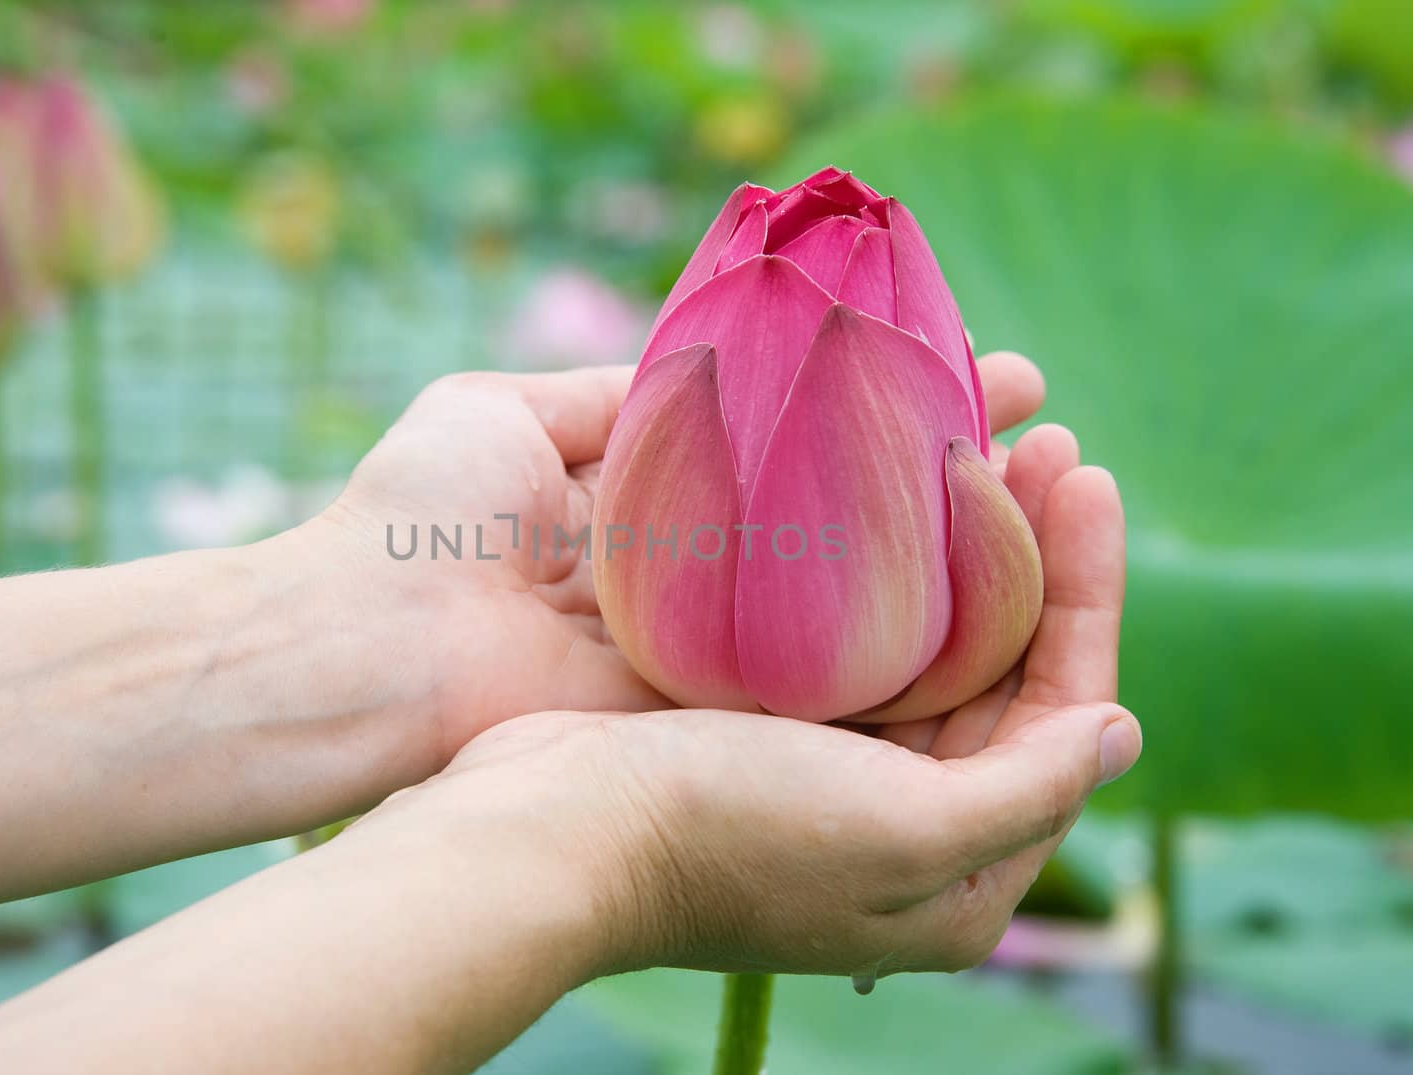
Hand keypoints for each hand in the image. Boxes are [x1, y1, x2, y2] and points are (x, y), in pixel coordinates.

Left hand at [295, 352, 1050, 767]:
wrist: (364, 647)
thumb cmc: (415, 522)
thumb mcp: (508, 411)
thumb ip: (620, 390)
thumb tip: (719, 344)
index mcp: (660, 520)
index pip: (810, 460)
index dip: (895, 410)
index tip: (989, 365)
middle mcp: (707, 599)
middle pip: (860, 536)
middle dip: (957, 479)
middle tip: (1053, 425)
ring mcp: (720, 668)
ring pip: (874, 612)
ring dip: (972, 553)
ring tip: (1063, 483)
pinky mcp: (723, 725)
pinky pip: (846, 684)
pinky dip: (929, 637)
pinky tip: (1011, 580)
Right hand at [419, 418, 1137, 978]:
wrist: (548, 832)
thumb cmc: (730, 832)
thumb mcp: (907, 835)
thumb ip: (1027, 790)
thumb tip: (1120, 732)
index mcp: (957, 877)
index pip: (1063, 715)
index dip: (1088, 594)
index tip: (1088, 477)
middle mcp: (905, 829)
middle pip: (1003, 676)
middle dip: (1032, 559)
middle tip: (1046, 440)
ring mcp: (833, 778)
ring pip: (931, 648)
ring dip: (962, 552)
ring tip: (984, 443)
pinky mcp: (766, 735)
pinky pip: (853, 643)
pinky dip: (882, 572)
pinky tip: (886, 496)